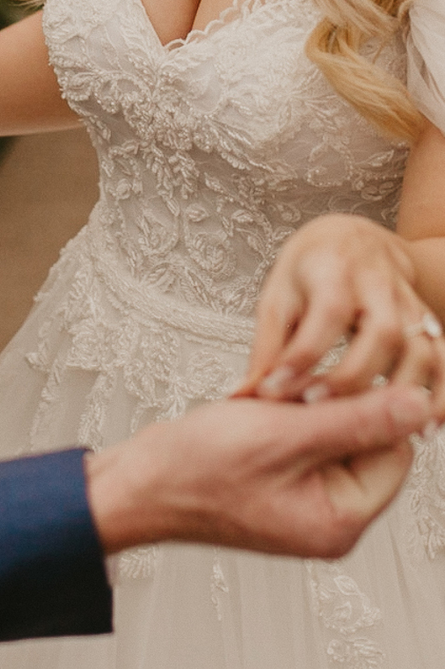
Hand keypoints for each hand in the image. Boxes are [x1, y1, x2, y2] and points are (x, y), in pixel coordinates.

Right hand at [86, 387, 432, 558]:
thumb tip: (421, 406)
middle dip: (324, 406)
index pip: (393, 450)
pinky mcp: (283, 485)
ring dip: (299, 408)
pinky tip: (251, 415)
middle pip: (364, 441)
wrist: (138, 483)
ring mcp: (305, 503)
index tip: (316, 387)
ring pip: (331, 433)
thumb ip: (358, 419)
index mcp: (341, 520)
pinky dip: (281, 419)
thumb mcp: (283, 434)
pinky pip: (303, 440)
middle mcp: (330, 518)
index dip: (361, 406)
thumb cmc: (198, 468)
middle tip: (280, 402)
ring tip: (260, 409)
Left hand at [235, 214, 444, 417]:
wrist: (354, 240)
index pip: (327, 312)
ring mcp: (408, 306)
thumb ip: (266, 347)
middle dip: (352, 377)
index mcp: (334, 271)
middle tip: (319, 408)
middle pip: (382, 333)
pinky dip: (441, 395)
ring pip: (419, 349)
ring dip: (400, 393)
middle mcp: (378, 286)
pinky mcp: (427, 324)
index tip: (278, 389)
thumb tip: (244, 395)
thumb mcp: (279, 295)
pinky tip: (426, 426)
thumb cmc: (311, 270)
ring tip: (374, 428)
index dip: (304, 354)